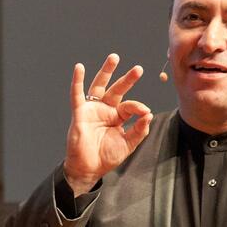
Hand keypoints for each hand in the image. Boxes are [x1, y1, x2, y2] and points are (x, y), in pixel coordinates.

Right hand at [63, 54, 152, 193]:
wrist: (89, 168)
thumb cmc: (107, 157)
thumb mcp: (127, 144)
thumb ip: (139, 130)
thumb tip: (149, 114)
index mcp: (118, 117)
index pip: (129, 106)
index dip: (137, 107)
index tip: (145, 112)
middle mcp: (105, 110)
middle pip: (117, 90)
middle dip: (128, 79)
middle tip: (139, 69)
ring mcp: (92, 109)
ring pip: (99, 86)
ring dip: (106, 71)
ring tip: (114, 58)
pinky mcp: (80, 112)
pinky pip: (77, 94)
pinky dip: (77, 81)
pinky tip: (79, 68)